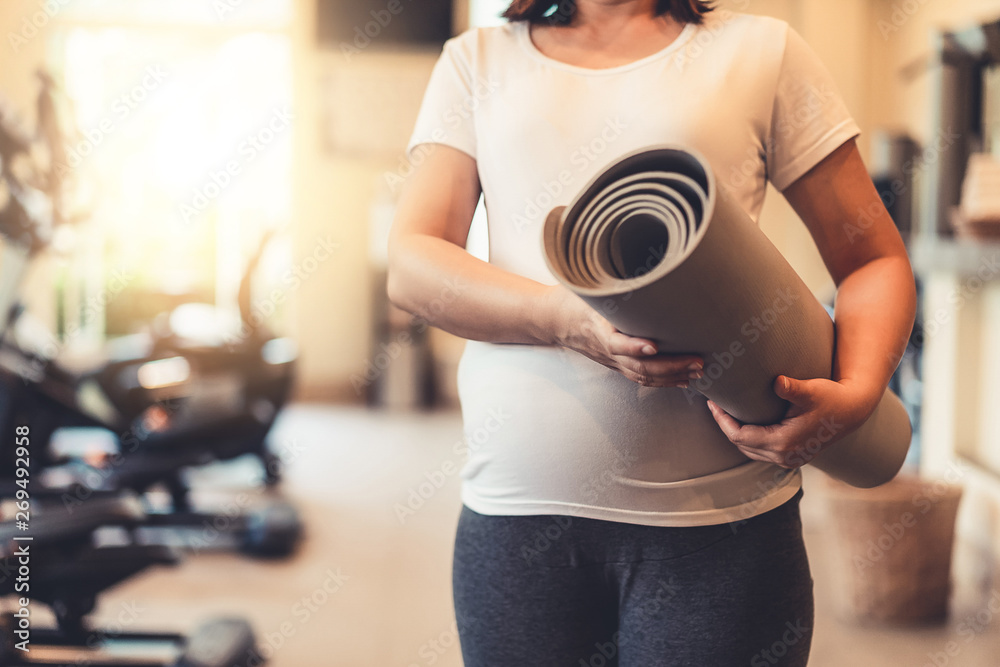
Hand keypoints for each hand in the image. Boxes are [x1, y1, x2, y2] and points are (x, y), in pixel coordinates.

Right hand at [537, 286, 702, 387]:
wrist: (553, 320)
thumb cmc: (571, 300)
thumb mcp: (586, 287)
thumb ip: (609, 281)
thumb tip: (639, 267)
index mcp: (596, 328)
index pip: (615, 343)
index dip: (634, 347)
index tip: (653, 346)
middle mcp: (605, 350)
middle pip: (637, 366)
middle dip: (669, 366)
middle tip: (694, 360)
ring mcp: (611, 360)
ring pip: (642, 376)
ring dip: (671, 376)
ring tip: (696, 370)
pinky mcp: (616, 364)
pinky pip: (640, 378)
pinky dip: (663, 381)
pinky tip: (681, 379)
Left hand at [705, 375, 881, 468]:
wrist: (854, 410)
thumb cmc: (831, 397)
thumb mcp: (811, 390)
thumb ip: (792, 388)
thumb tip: (778, 382)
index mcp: (784, 443)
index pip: (739, 436)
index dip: (722, 420)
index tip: (712, 402)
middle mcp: (785, 457)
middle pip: (741, 445)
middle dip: (725, 425)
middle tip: (714, 404)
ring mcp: (789, 460)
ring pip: (749, 451)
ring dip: (736, 433)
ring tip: (724, 412)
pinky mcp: (792, 457)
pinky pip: (760, 452)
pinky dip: (748, 439)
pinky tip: (743, 421)